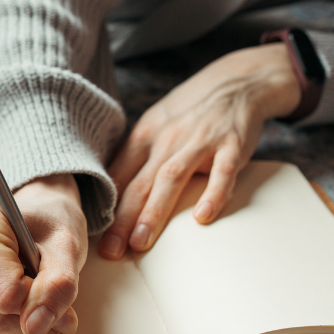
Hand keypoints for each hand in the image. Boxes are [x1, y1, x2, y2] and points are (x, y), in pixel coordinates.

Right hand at [0, 173, 87, 333]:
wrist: (39, 216)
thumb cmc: (50, 222)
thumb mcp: (68, 245)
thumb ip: (59, 285)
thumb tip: (36, 327)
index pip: (6, 294)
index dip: (39, 298)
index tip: (52, 281)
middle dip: (33, 319)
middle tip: (57, 300)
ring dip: (25, 324)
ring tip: (39, 293)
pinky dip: (14, 325)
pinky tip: (22, 298)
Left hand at [99, 43, 301, 259]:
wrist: (237, 81)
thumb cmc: (191, 110)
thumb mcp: (156, 125)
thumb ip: (137, 157)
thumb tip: (112, 194)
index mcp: (145, 135)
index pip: (119, 176)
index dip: (107, 209)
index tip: (96, 239)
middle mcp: (167, 138)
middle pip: (139, 182)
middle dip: (122, 219)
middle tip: (111, 251)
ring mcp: (199, 141)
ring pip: (171, 178)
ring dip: (154, 211)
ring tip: (141, 242)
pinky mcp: (231, 145)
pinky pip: (221, 172)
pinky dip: (213, 194)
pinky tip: (203, 218)